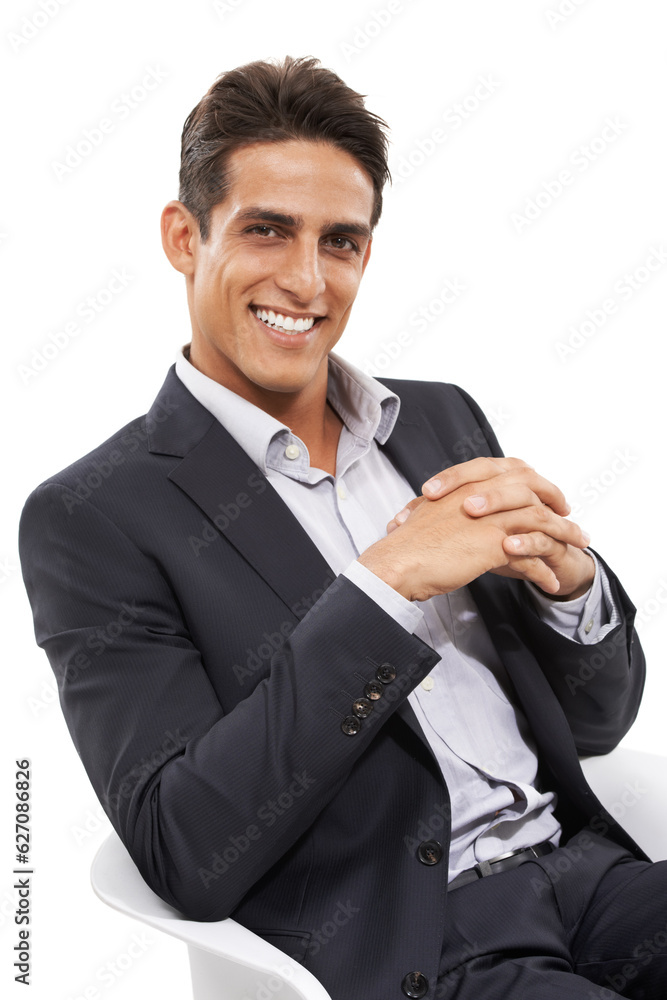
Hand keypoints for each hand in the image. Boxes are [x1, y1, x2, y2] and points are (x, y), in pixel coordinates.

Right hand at [359, 457, 592, 601]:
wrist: (397, 563)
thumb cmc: (404, 545)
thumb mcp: (425, 516)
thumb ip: (441, 509)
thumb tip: (438, 511)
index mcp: (466, 485)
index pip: (510, 472)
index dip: (531, 482)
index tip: (543, 495)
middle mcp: (481, 495)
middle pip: (532, 489)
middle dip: (556, 502)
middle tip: (570, 516)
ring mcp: (490, 518)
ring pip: (540, 521)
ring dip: (564, 535)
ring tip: (579, 547)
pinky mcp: (495, 544)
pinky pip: (532, 555)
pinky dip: (544, 570)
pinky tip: (551, 583)